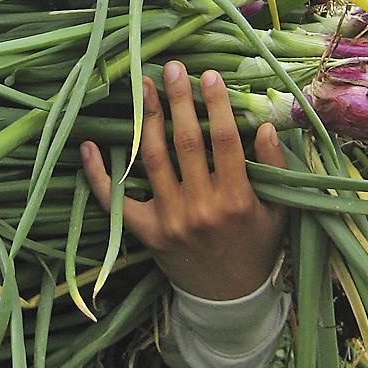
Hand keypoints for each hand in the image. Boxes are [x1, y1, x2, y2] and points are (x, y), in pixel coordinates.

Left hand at [80, 60, 287, 300]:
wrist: (229, 299)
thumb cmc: (256, 248)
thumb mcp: (277, 212)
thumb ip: (273, 168)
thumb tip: (267, 125)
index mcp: (236, 200)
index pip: (226, 142)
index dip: (216, 105)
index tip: (208, 75)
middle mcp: (201, 208)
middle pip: (186, 143)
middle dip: (178, 101)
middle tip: (172, 68)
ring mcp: (169, 221)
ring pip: (153, 161)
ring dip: (146, 120)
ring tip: (143, 87)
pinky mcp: (146, 233)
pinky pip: (116, 202)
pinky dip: (99, 175)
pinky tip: (90, 146)